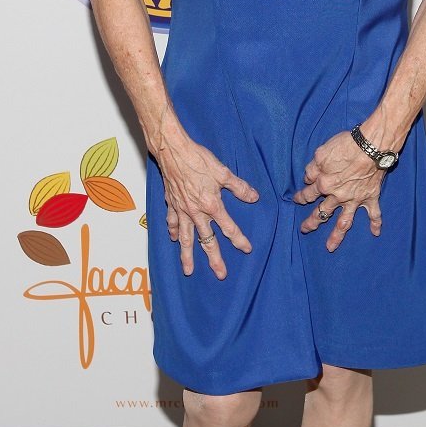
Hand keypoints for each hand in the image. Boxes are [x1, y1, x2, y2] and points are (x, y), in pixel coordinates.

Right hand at [152, 125, 259, 280]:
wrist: (173, 152)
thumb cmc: (198, 160)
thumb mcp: (223, 172)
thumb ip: (239, 187)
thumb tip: (254, 197)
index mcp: (211, 205)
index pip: (229, 227)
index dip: (239, 239)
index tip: (247, 249)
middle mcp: (196, 213)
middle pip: (207, 241)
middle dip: (214, 259)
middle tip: (220, 274)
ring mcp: (182, 210)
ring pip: (185, 238)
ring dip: (187, 255)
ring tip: (188, 270)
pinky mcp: (171, 204)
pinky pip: (172, 222)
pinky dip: (172, 231)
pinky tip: (173, 239)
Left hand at [292, 129, 386, 251]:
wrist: (371, 146)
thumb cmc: (345, 145)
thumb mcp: (321, 152)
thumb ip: (313, 167)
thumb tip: (308, 178)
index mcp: (323, 184)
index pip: (308, 193)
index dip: (301, 196)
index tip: (297, 199)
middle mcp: (337, 196)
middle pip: (322, 212)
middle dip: (312, 222)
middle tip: (305, 229)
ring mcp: (354, 199)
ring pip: (344, 222)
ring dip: (337, 235)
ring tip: (330, 247)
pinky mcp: (370, 197)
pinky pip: (374, 213)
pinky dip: (376, 224)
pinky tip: (376, 233)